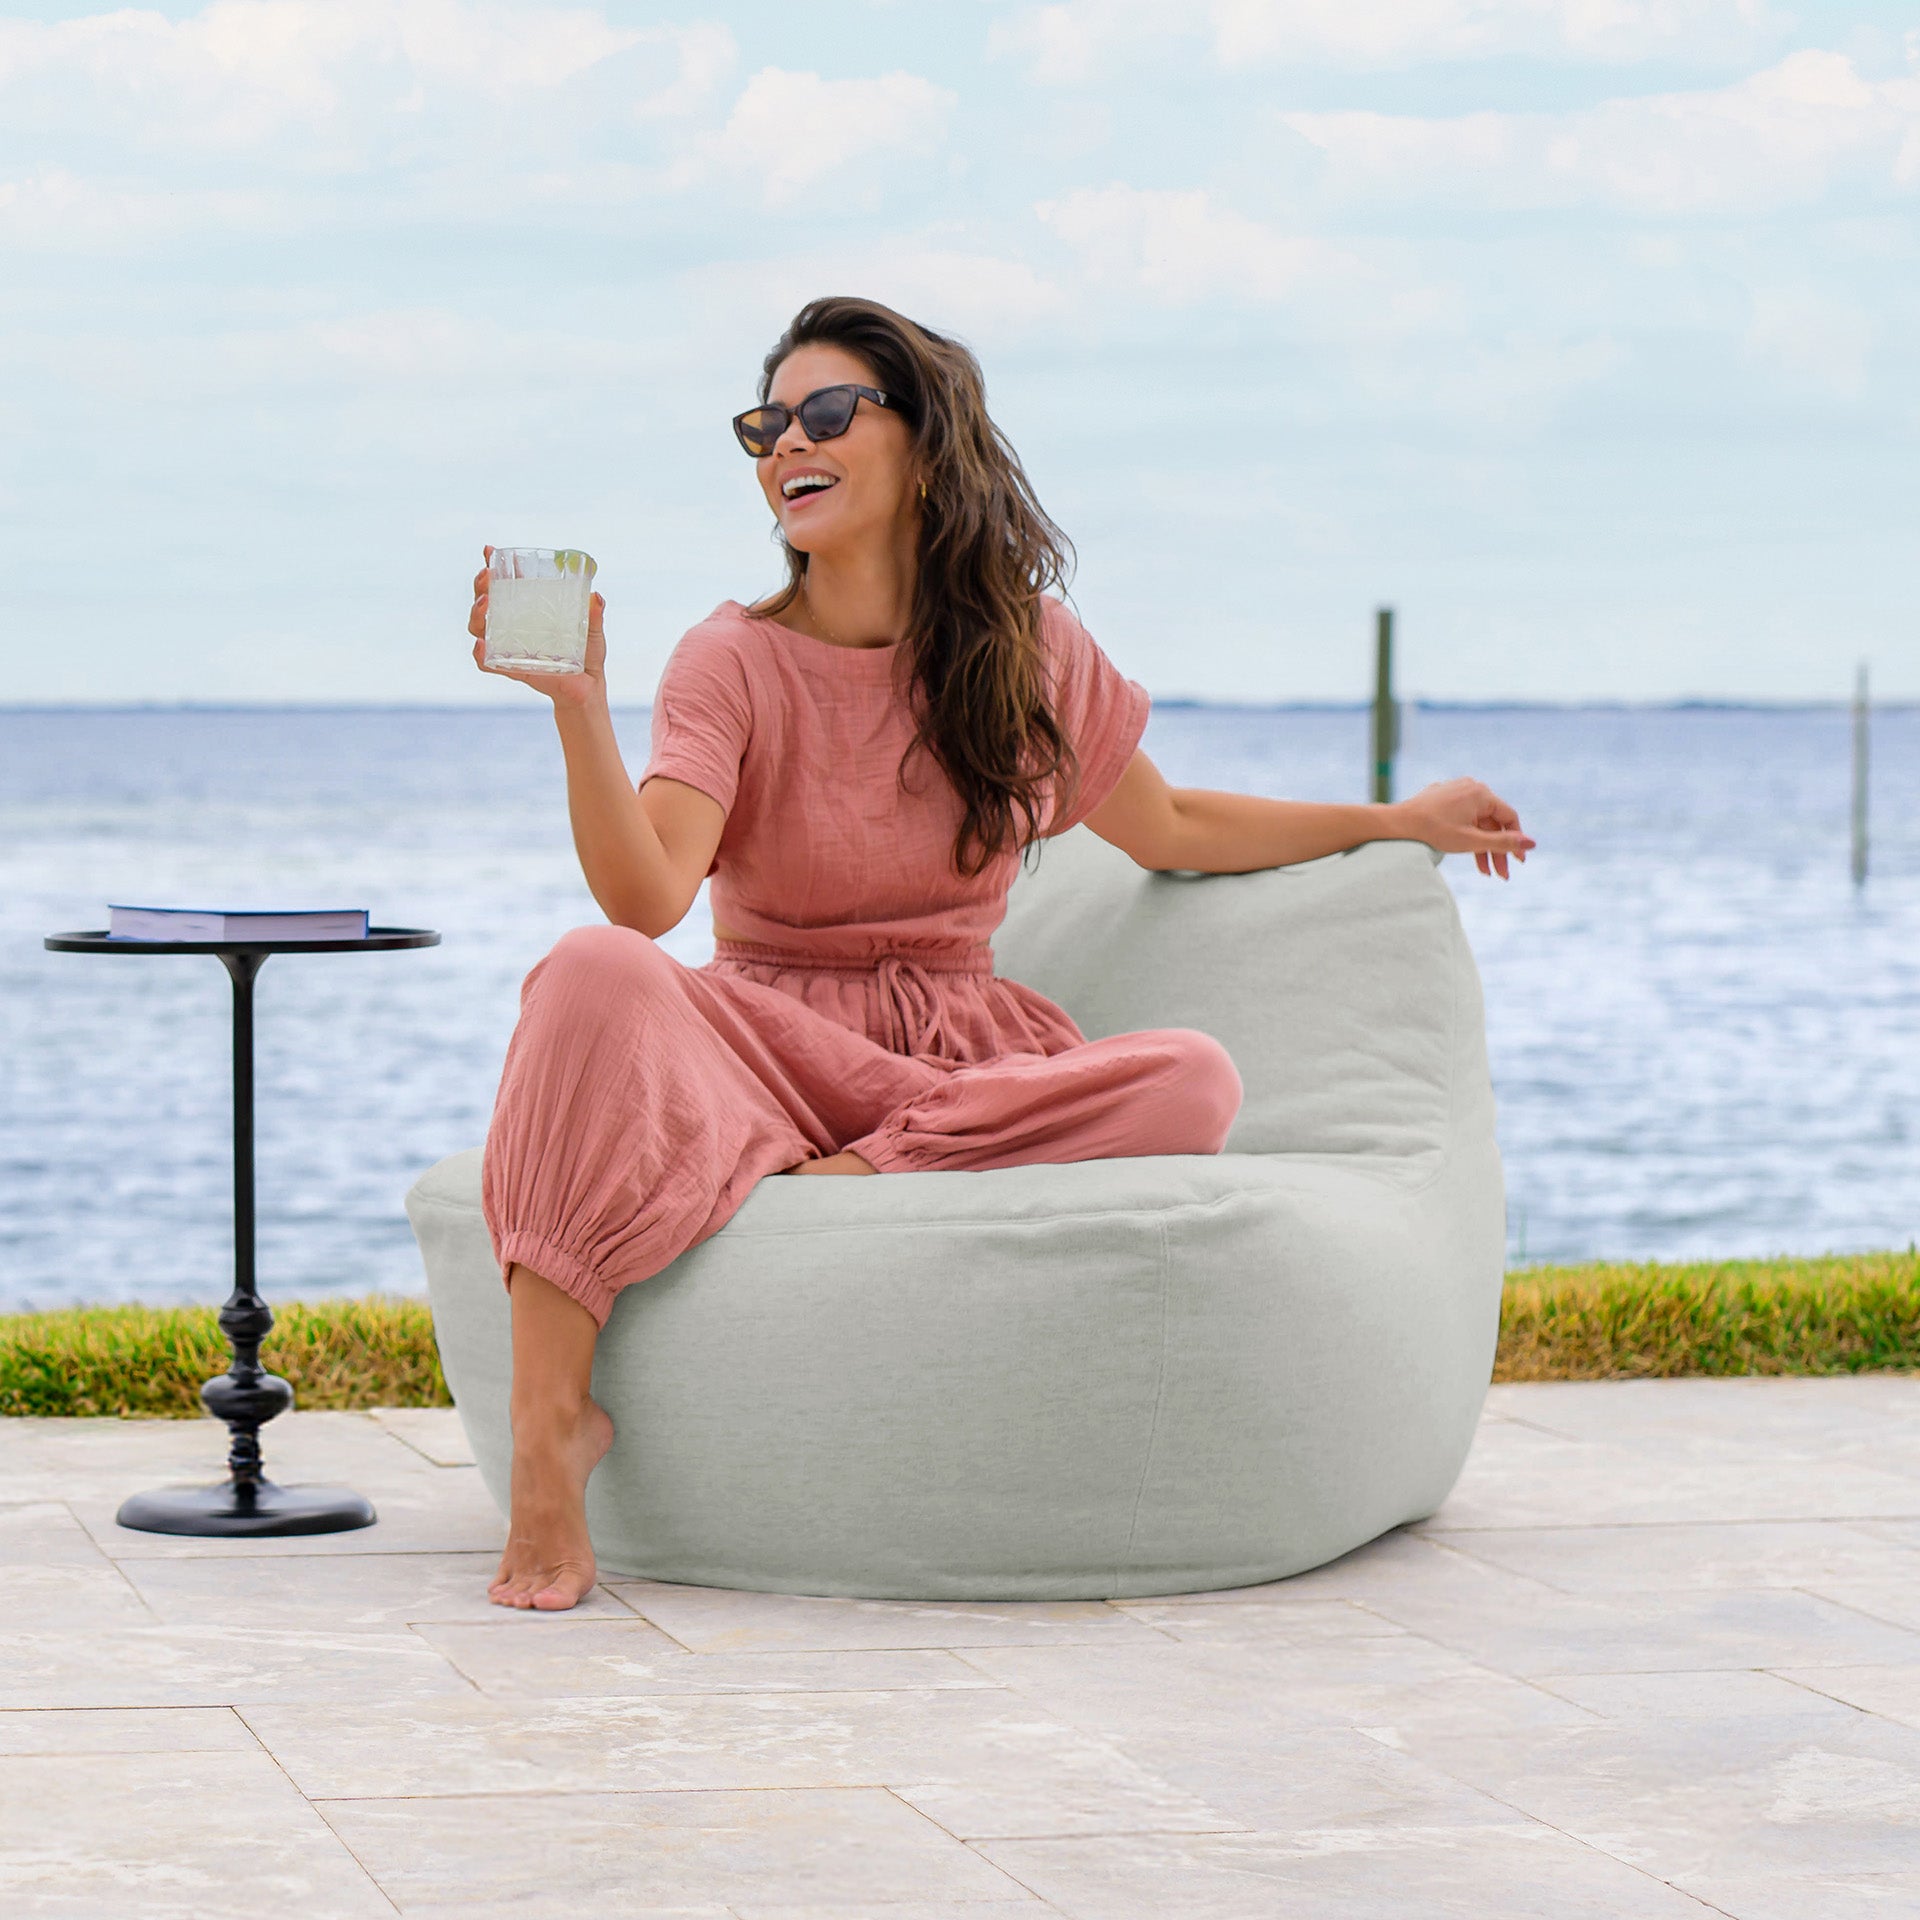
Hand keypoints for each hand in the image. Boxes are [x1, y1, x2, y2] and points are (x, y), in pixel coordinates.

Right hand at [469, 545, 607, 709]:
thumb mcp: (591, 630)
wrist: (589, 687)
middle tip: (487, 576)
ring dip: (476, 614)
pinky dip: (481, 655)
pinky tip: (481, 645)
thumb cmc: (587, 654)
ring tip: (485, 604)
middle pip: (484, 602)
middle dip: (480, 586)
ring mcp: (509, 648)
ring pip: (478, 628)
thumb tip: (596, 597)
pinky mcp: (512, 670)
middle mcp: (512, 626)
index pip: (504, 584)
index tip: (488, 550)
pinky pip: (487, 663)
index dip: (492, 566)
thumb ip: (594, 614)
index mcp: (528, 610)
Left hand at [1391, 777, 1535, 879]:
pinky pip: (1461, 817)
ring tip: (1485, 872)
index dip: (1516, 841)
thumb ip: (1503, 843)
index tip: (1519, 862)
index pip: (1509, 817)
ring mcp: (1455, 791)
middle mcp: (1470, 786)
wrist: (1395, 825)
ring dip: (1482, 846)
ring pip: (1476, 822)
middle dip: (1497, 849)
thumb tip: (1532, 843)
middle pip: (1492, 822)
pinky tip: (1468, 854)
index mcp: (1481, 793)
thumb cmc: (1433, 832)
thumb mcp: (1471, 841)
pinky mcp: (1441, 798)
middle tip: (1502, 875)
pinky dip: (1466, 835)